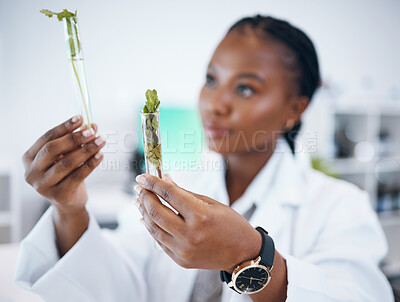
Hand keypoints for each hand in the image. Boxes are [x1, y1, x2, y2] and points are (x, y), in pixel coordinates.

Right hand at [22, 115, 105, 216]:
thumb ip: (75, 141)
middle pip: (53, 149)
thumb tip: (91, 125)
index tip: (80, 118)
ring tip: (101, 141)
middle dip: (74, 138)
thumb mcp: (67, 156)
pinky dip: (90, 164)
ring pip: (66, 163)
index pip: (46, 138)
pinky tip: (100, 155)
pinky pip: (77, 176)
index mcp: (29, 158)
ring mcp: (43, 186)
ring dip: (86, 150)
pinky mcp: (58, 196)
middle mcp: (32, 172)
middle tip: (92, 132)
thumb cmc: (66, 173)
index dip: (64, 127)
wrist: (69, 202)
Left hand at [134, 174, 260, 270]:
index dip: (153, 183)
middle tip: (139, 187)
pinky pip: (160, 241)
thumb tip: (165, 180)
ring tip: (139, 201)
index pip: (169, 194)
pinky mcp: (181, 260)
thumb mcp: (211, 204)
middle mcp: (190, 234)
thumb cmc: (231, 224)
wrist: (243, 253)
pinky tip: (147, 218)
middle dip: (145, 197)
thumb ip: (185, 193)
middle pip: (157, 212)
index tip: (142, 176)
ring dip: (143, 212)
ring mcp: (184, 250)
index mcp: (201, 216)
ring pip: (153, 228)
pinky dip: (151, 228)